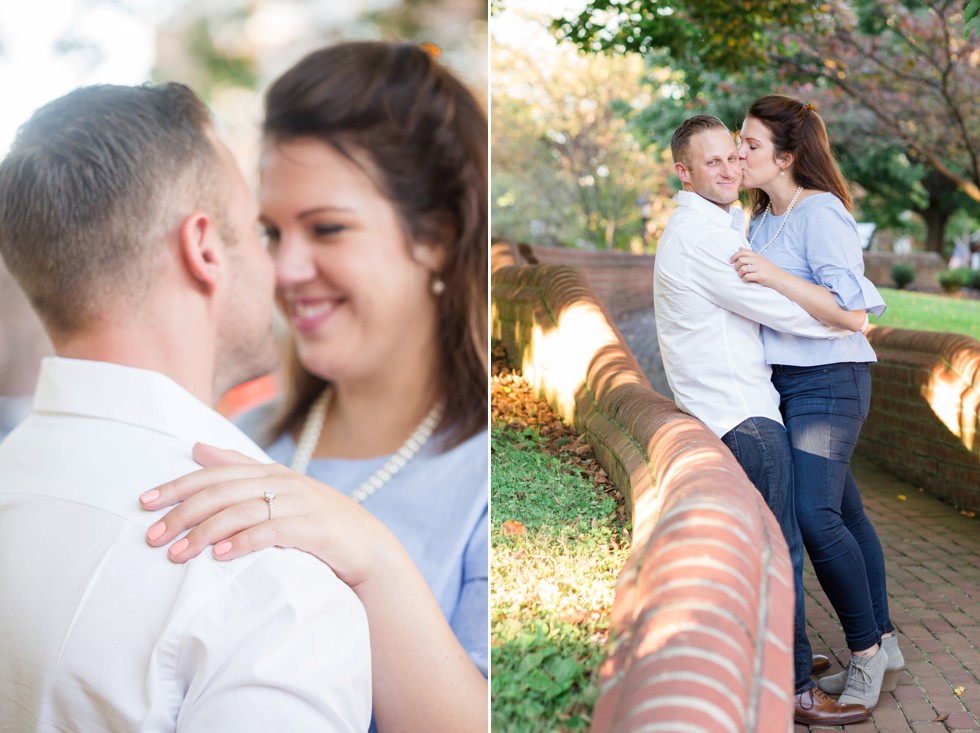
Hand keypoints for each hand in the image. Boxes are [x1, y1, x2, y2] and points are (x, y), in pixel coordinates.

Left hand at [139, 443, 393, 587]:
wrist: (368, 547)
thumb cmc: (317, 520)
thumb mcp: (279, 490)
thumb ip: (240, 467)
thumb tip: (197, 446)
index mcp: (269, 472)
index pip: (214, 473)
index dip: (177, 486)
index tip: (144, 502)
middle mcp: (282, 482)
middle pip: (221, 492)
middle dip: (182, 513)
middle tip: (152, 536)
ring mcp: (298, 504)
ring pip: (240, 512)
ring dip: (204, 533)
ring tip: (178, 554)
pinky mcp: (312, 529)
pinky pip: (271, 532)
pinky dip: (243, 542)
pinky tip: (220, 556)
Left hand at [729, 247, 781, 285]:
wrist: (779, 278)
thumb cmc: (768, 269)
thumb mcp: (760, 259)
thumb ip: (750, 254)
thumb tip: (739, 248)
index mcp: (757, 256)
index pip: (742, 252)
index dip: (734, 256)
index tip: (730, 261)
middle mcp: (757, 260)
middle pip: (740, 260)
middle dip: (736, 266)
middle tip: (738, 270)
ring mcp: (759, 268)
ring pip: (742, 269)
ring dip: (740, 274)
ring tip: (743, 276)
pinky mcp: (760, 276)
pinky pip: (747, 277)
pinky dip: (745, 279)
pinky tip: (747, 280)